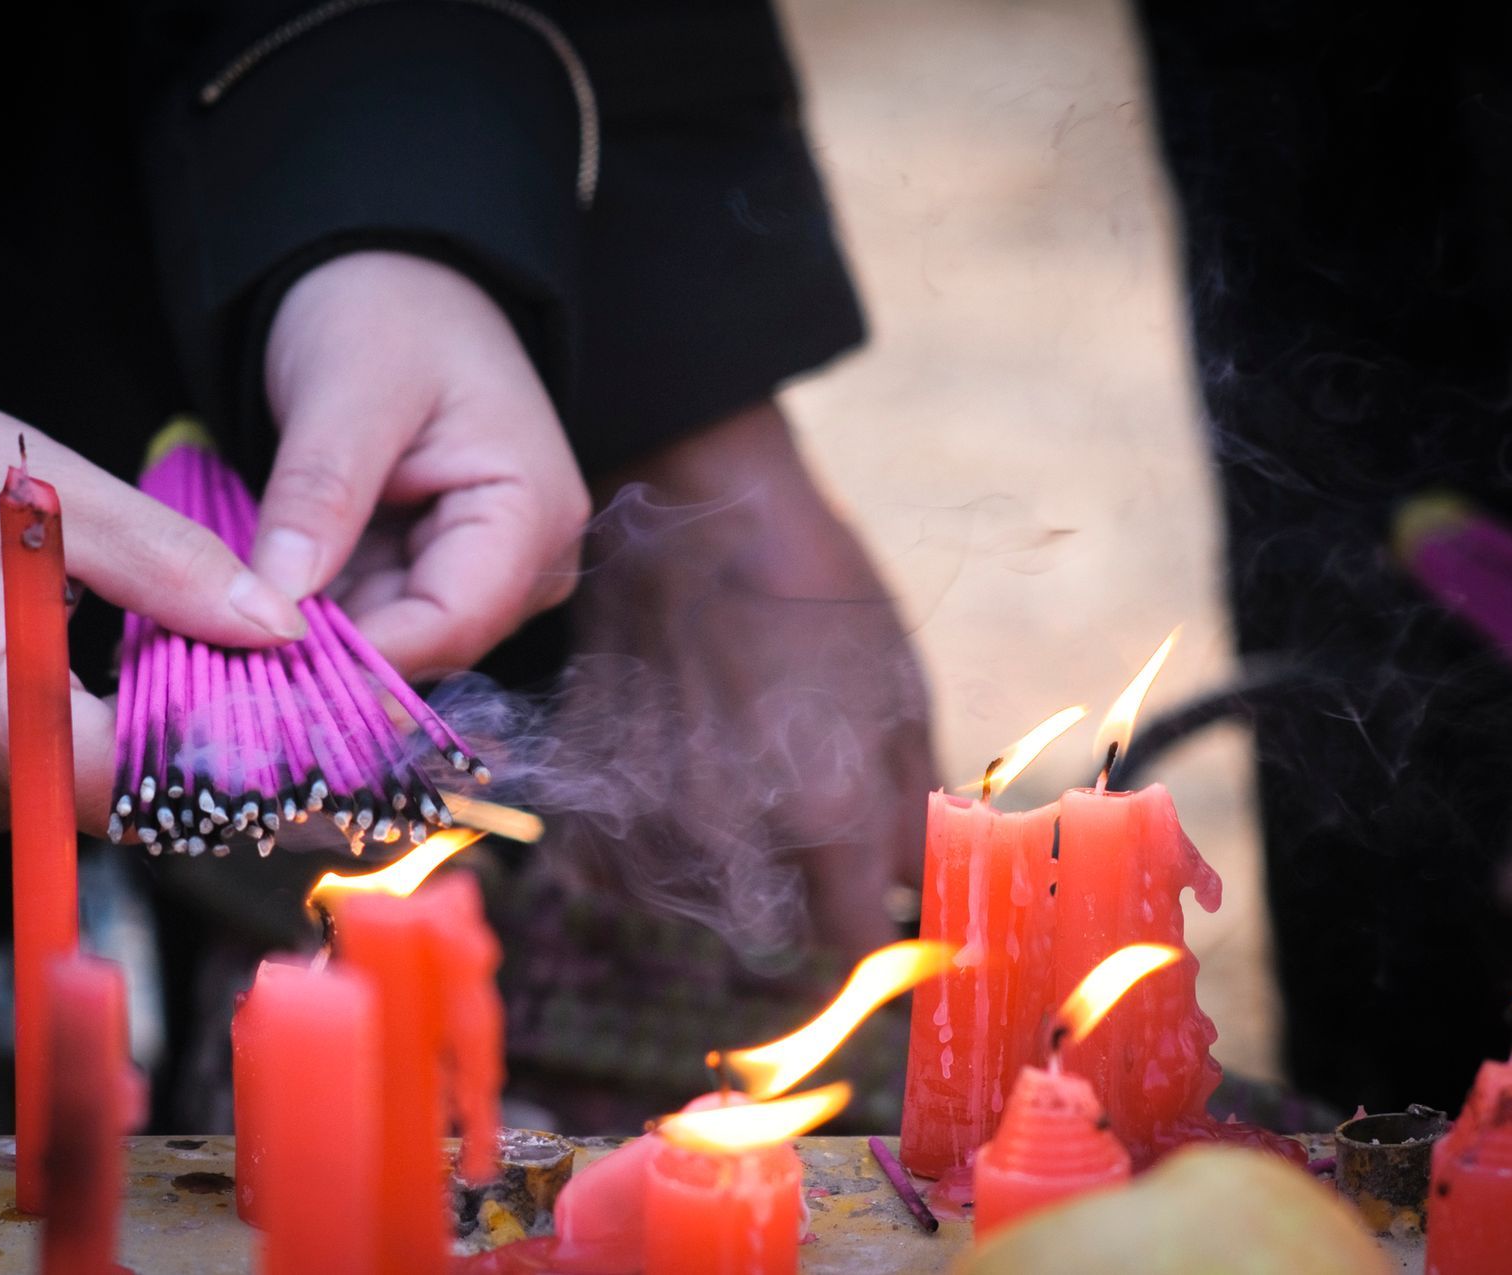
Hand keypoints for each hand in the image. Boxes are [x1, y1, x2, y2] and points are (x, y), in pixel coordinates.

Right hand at [0, 387, 305, 837]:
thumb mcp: (55, 491)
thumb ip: (171, 566)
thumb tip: (280, 628)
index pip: (125, 780)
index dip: (226, 764)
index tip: (306, 730)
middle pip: (117, 803)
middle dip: (211, 758)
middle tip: (296, 707)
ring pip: (90, 802)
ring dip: (164, 753)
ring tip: (230, 682)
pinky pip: (52, 786)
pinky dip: (110, 746)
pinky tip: (152, 688)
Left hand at [254, 250, 588, 675]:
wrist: (393, 281)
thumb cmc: (387, 312)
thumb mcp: (348, 387)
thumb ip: (319, 493)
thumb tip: (278, 604)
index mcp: (531, 514)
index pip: (452, 624)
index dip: (362, 661)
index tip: (262, 670)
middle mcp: (524, 563)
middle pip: (427, 649)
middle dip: (331, 661)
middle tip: (226, 667)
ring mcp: (479, 574)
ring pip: (392, 647)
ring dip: (315, 648)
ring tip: (228, 640)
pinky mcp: (429, 575)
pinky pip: (372, 623)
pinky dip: (315, 624)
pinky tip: (253, 617)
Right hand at [559, 402, 932, 958]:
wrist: (691, 500)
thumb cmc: (811, 582)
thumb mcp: (899, 687)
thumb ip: (915, 806)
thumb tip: (926, 883)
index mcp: (822, 815)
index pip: (855, 945)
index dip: (875, 930)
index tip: (880, 911)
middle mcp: (726, 836)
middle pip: (775, 938)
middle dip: (804, 902)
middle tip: (812, 834)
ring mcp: (643, 817)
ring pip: (693, 905)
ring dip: (725, 875)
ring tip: (739, 790)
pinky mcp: (585, 789)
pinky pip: (620, 870)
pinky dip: (652, 850)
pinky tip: (675, 789)